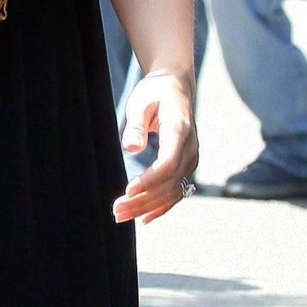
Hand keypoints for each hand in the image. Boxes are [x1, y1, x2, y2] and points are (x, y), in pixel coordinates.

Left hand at [112, 68, 198, 223]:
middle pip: (169, 183)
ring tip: (121, 216)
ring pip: (172, 192)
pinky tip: (144, 218)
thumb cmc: (154, 92)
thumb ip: (135, 124)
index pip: (168, 163)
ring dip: (148, 207)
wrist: (175, 87)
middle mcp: (190, 149)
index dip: (149, 180)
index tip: (128, 190)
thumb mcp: (141, 101)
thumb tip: (129, 148)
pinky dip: (162, 207)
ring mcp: (190, 159)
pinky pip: (177, 192)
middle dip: (143, 200)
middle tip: (116, 210)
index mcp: (180, 130)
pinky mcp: (186, 166)